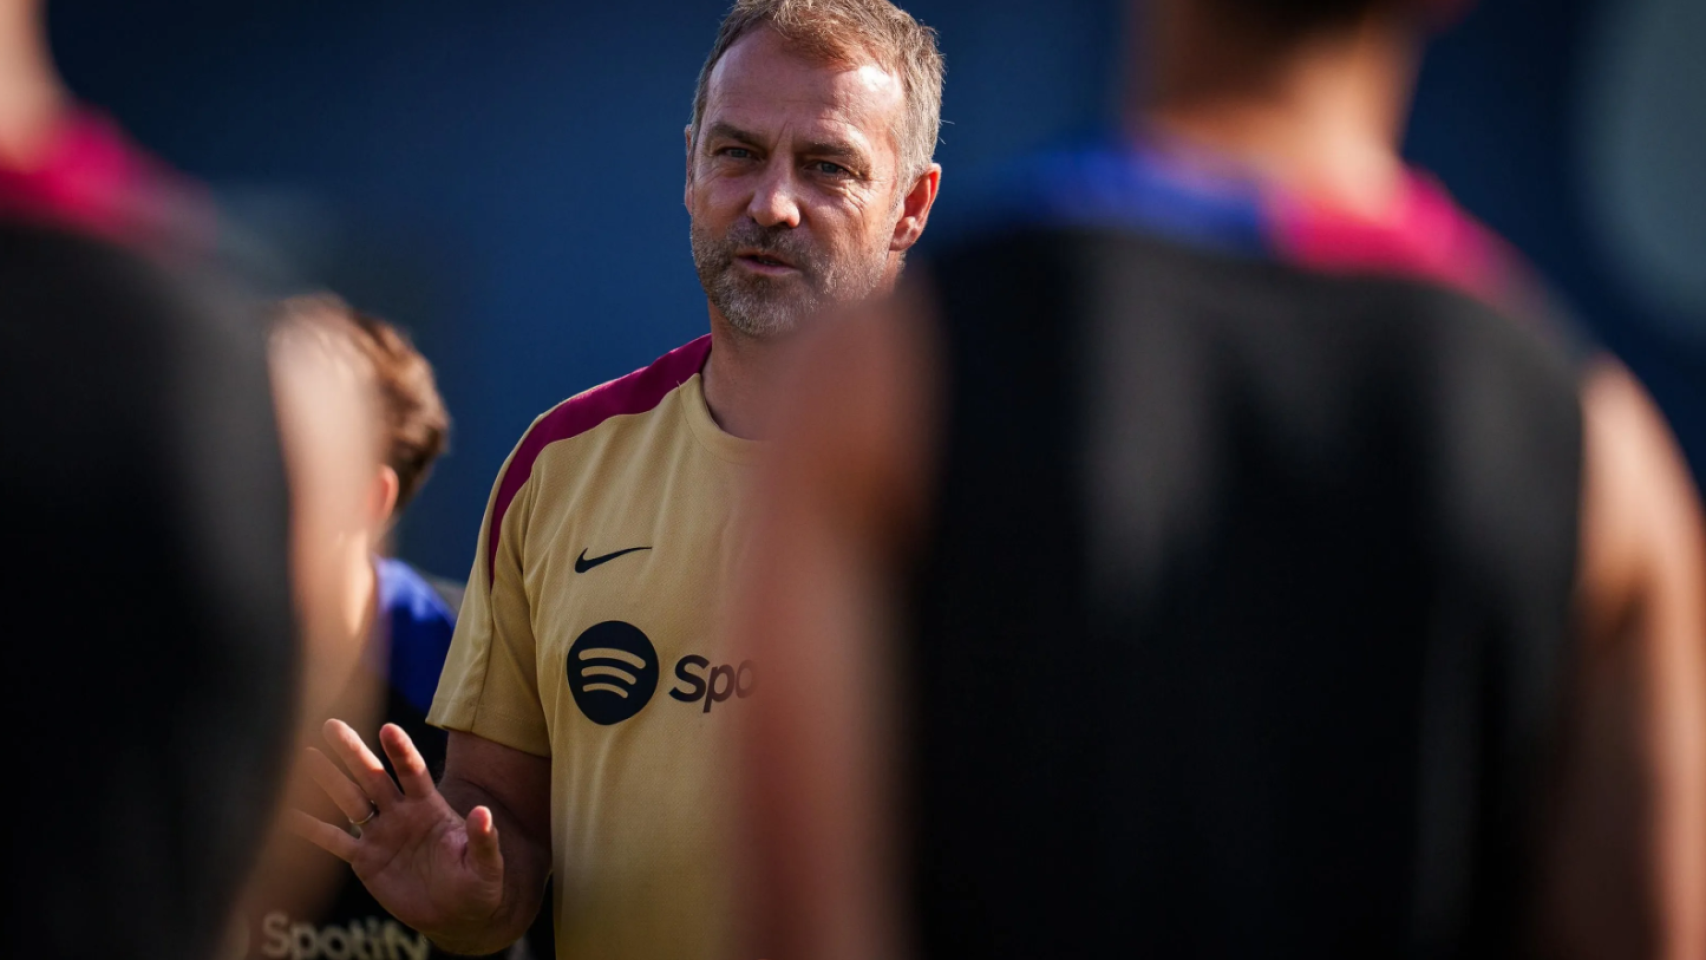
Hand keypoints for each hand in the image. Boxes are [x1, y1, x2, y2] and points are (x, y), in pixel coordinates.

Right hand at [292, 720, 504, 941]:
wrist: (455, 914)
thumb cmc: (477, 885)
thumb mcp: (486, 865)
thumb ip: (484, 840)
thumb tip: (483, 813)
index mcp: (430, 808)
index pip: (413, 773)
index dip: (401, 752)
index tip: (388, 728)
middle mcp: (402, 814)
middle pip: (373, 776)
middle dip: (353, 752)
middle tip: (331, 724)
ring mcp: (381, 835)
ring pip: (350, 801)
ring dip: (328, 780)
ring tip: (304, 756)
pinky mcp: (365, 860)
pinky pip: (335, 841)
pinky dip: (312, 829)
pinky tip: (289, 813)